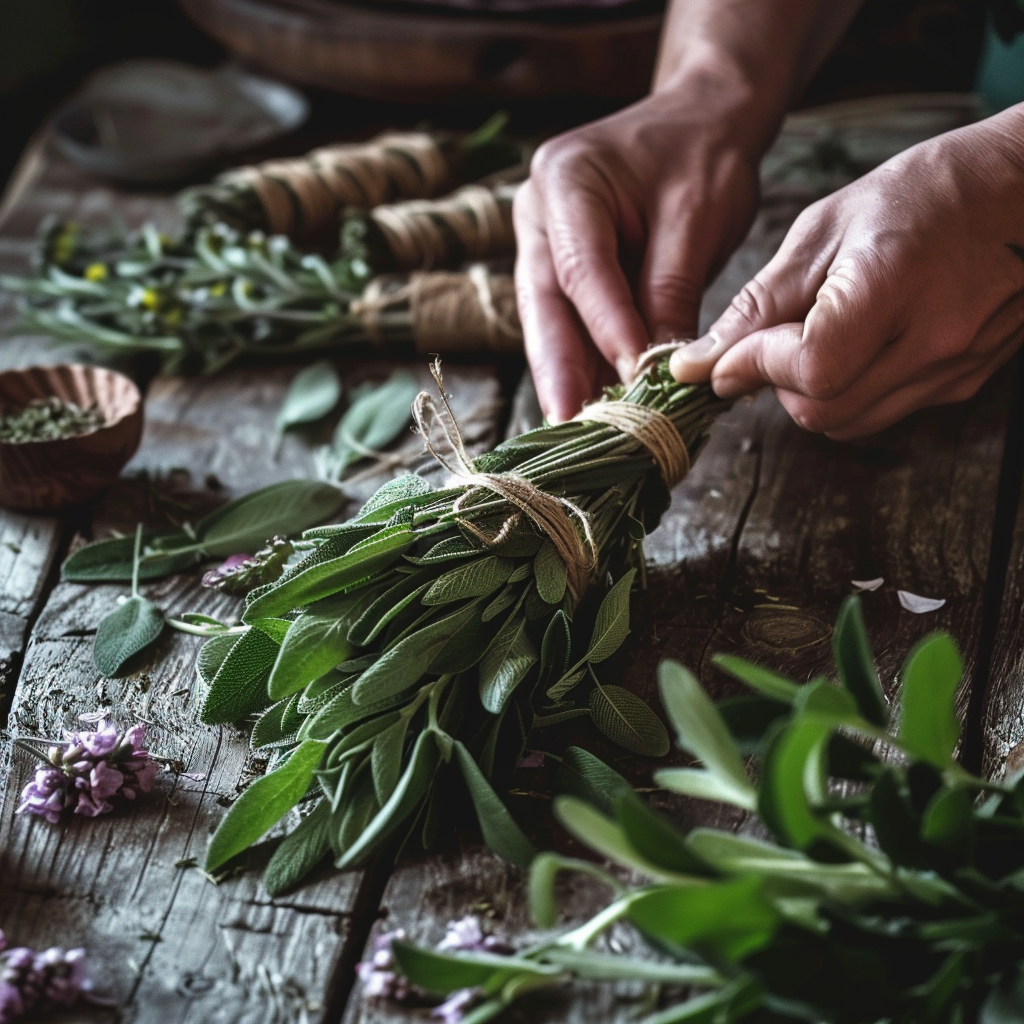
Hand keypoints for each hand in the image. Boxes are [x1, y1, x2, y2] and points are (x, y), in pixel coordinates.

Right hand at [514, 81, 763, 421]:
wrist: (700, 119)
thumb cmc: (704, 155)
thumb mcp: (698, 219)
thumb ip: (671, 292)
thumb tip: (659, 372)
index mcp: (567, 179)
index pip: (581, 267)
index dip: (604, 327)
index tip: (631, 376)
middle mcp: (538, 211)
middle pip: (545, 301)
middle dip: (560, 367)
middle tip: (569, 422)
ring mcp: (542, 241)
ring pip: (550, 319)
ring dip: (569, 372)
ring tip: (582, 426)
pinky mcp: (559, 267)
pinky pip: (570, 321)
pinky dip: (586, 359)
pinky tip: (598, 399)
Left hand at [670, 107, 1023, 439]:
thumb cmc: (930, 190)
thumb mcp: (827, 227)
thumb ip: (760, 302)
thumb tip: (703, 361)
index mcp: (893, 287)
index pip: (808, 370)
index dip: (754, 367)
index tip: (726, 356)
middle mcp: (934, 341)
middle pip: (822, 411)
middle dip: (777, 384)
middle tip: (770, 342)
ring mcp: (955, 369)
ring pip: (848, 423)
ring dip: (810, 393)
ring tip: (818, 335)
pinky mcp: (964, 382)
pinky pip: (883, 411)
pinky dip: (849, 391)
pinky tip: (858, 344)